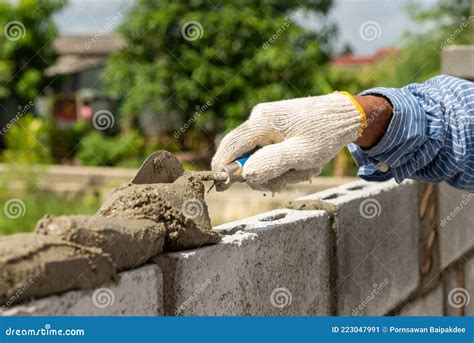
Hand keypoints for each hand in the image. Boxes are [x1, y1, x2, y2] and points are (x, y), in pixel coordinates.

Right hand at [212, 92, 366, 191]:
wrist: (345, 116)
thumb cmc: (325, 134)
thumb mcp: (301, 154)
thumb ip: (272, 163)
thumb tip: (245, 174)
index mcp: (261, 121)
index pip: (230, 146)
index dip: (222, 168)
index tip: (222, 187)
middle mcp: (259, 118)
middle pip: (244, 154)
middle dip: (263, 173)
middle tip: (288, 180)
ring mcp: (266, 121)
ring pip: (258, 156)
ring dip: (279, 170)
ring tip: (303, 168)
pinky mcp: (275, 127)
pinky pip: (269, 151)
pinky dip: (283, 162)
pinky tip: (301, 161)